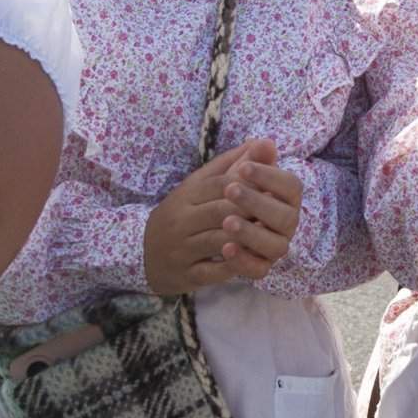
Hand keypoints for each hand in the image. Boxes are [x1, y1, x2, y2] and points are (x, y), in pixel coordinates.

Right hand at [142, 140, 269, 296]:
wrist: (141, 251)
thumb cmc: (180, 214)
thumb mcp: (199, 184)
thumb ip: (233, 164)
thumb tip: (266, 142)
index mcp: (186, 194)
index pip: (220, 185)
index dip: (248, 185)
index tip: (273, 188)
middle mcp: (181, 220)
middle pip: (220, 212)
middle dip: (251, 212)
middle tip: (276, 213)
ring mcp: (182, 249)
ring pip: (217, 241)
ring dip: (245, 238)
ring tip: (268, 236)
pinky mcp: (185, 274)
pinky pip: (210, 272)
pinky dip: (231, 267)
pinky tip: (249, 260)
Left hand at [219, 147, 303, 280]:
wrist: (202, 230)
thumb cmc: (227, 197)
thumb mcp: (233, 177)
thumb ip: (250, 161)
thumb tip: (265, 142)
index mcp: (286, 199)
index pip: (291, 186)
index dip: (271, 177)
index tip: (245, 167)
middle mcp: (287, 224)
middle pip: (286, 217)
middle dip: (258, 203)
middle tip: (230, 190)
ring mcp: (275, 248)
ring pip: (276, 246)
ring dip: (252, 234)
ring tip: (226, 222)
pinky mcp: (260, 268)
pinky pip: (259, 270)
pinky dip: (244, 261)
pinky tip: (225, 248)